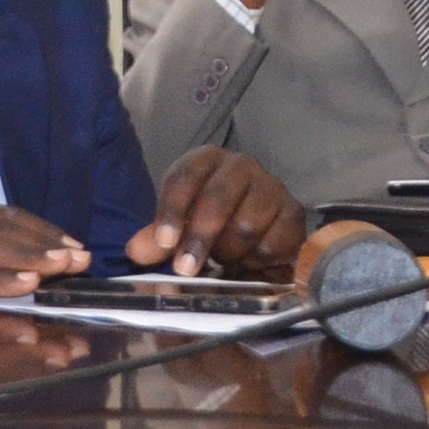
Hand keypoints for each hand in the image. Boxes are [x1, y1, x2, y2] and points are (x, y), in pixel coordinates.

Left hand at [128, 147, 303, 278]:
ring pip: (246, 224)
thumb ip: (157, 239)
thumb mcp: (179, 226)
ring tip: (223, 260)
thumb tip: (136, 251)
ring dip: (229, 251)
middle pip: (218, 198)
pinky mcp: (293, 213)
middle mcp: (241, 165)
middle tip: (186, 268)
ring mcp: (271, 187)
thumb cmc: (211, 220)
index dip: (172, 211)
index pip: (185, 177)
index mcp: (206, 160)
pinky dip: (256, 260)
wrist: (259, 226)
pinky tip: (249, 261)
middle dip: (200, 237)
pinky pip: (272, 242)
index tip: (164, 243)